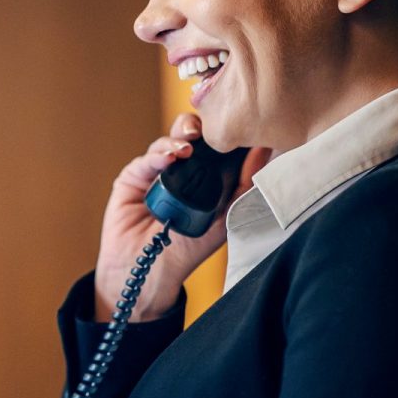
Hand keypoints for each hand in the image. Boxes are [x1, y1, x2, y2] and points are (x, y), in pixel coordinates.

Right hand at [93, 114, 269, 322]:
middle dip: (198, 126)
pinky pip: (145, 160)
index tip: (234, 125)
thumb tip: (265, 151)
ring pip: (168, 141)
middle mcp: (180, 168)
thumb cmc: (188, 249)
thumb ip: (244, 185)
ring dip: (178, 139)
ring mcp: (156, 171)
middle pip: (190, 134)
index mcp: (204, 174)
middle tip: (206, 131)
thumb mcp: (224, 218)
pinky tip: (168, 159)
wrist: (150, 272)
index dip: (222, 131)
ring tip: (187, 148)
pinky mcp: (132, 178)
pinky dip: (157, 156)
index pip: (214, 143)